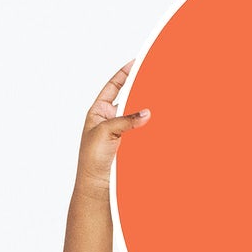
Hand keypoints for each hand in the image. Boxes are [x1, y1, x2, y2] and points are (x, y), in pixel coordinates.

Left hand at [74, 62, 150, 189]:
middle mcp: (110, 121)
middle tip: (153, 80)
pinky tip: (159, 124)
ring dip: (146, 111)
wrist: (96, 188)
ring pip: (136, 117)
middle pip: (127, 99)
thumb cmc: (92, 160)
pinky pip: (142, 133)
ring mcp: (121, 134)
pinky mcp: (130, 148)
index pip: (113, 86)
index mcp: (98, 112)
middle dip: (140, 90)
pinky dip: (150, 128)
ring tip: (159, 100)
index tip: (135, 63)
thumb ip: (126, 120)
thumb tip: (146, 112)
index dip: (123, 74)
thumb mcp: (106, 132)